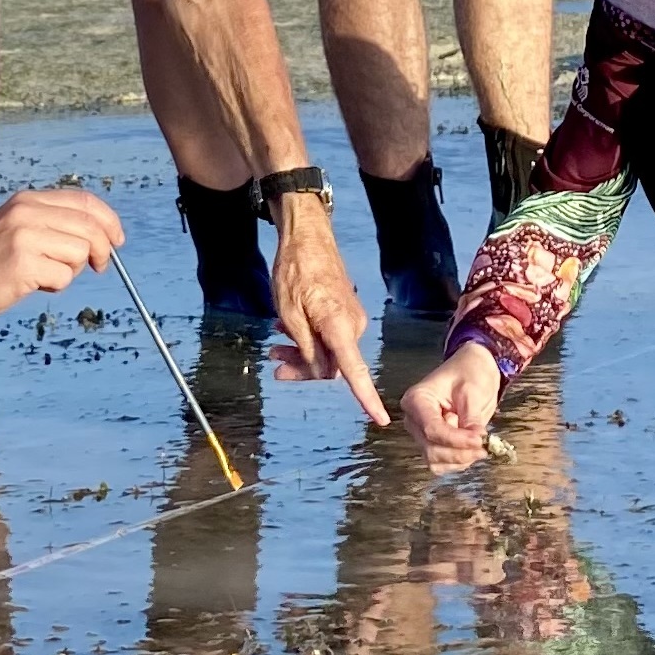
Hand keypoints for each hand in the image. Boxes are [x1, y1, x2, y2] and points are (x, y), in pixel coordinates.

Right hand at [0, 188, 124, 323]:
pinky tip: (33, 284)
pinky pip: (63, 275)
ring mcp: (25, 235)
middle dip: (103, 249)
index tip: (116, 240)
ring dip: (72, 270)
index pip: (85, 201)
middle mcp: (27, 211)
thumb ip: (53, 225)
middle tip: (100, 266)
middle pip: (90, 226)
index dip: (108, 220)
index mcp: (29, 200)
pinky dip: (56, 285)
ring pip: (80, 251)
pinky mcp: (23, 262)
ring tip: (46, 274)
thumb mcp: (19, 228)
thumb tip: (100, 238)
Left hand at [262, 199, 389, 424]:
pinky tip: (286, 329)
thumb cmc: (295, 270)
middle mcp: (352, 324)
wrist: (306, 234)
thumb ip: (306, 347)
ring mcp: (350, 317)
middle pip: (334, 364)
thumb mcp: (290, 313)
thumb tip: (324, 373)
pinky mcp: (345, 310)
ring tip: (274, 345)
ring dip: (301, 352)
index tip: (381, 420)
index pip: (355, 370)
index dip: (367, 398)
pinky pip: (329, 335)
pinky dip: (308, 337)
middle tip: (274, 361)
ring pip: (328, 349)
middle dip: (304, 367)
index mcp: (340, 326)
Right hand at [400, 343, 502, 472]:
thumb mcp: (472, 391)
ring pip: (435, 461)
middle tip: (484, 446)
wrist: (473, 369)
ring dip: (460, 460)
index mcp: (417, 399)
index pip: (432, 429)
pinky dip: (458, 462)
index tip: (480, 440)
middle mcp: (414, 419)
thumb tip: (476, 441)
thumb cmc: (469, 372)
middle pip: (431, 448)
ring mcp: (421, 433)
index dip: (457, 440)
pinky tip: (473, 451)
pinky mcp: (432, 442)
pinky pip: (441, 463)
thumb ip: (471, 418)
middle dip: (460, 452)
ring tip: (481, 448)